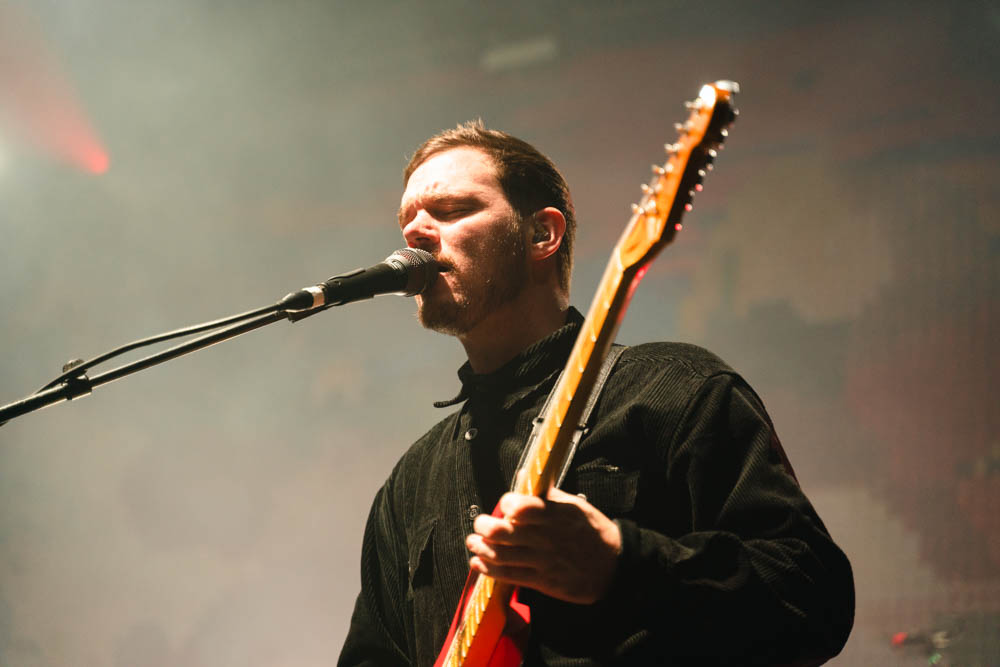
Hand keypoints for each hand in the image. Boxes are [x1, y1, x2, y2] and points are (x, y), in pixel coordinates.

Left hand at [465, 487, 621, 603]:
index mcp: (556, 515)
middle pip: (503, 532)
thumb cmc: (593, 532)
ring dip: (481, 548)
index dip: (507, 503)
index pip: (522, 507)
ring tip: (474, 542)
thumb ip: (547, 494)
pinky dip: (488, 569)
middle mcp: (547, 537)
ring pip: (501, 555)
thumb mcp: (575, 506)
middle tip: (481, 523)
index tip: (505, 504)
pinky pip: (508, 575)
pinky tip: (479, 562)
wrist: (613, 566)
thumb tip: (524, 475)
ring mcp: (543, 561)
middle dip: (485, 526)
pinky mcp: (541, 581)